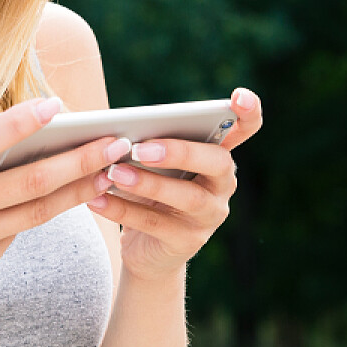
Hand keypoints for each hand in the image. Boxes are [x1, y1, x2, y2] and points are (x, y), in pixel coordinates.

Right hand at [0, 96, 129, 333]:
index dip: (20, 123)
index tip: (58, 106)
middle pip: (29, 179)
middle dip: (79, 158)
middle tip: (117, 142)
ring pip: (37, 209)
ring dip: (80, 189)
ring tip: (112, 171)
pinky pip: (19, 230)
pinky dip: (50, 211)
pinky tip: (78, 195)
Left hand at [83, 87, 262, 283]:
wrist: (146, 250)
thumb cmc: (148, 192)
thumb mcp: (151, 165)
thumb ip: (146, 144)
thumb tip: (115, 131)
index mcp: (217, 155)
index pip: (246, 128)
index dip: (250, 112)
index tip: (238, 96)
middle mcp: (223, 184)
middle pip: (217, 162)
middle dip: (180, 152)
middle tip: (140, 148)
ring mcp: (210, 215)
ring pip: (187, 197)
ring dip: (148, 183)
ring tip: (113, 173)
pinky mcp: (189, 242)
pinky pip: (156, 223)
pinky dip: (123, 209)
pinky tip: (96, 200)